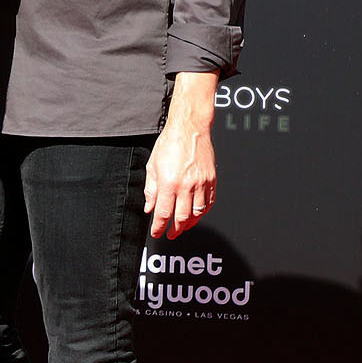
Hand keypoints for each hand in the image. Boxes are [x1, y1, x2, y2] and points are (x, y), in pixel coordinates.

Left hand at [144, 115, 216, 238]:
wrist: (190, 128)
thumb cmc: (170, 143)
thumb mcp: (152, 166)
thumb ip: (150, 190)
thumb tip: (149, 207)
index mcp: (169, 183)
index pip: (163, 214)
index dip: (159, 227)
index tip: (156, 233)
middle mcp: (186, 185)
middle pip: (182, 218)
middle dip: (175, 230)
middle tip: (170, 234)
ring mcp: (201, 183)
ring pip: (197, 213)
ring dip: (190, 224)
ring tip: (183, 227)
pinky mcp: (212, 180)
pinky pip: (209, 203)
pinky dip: (203, 212)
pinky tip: (197, 214)